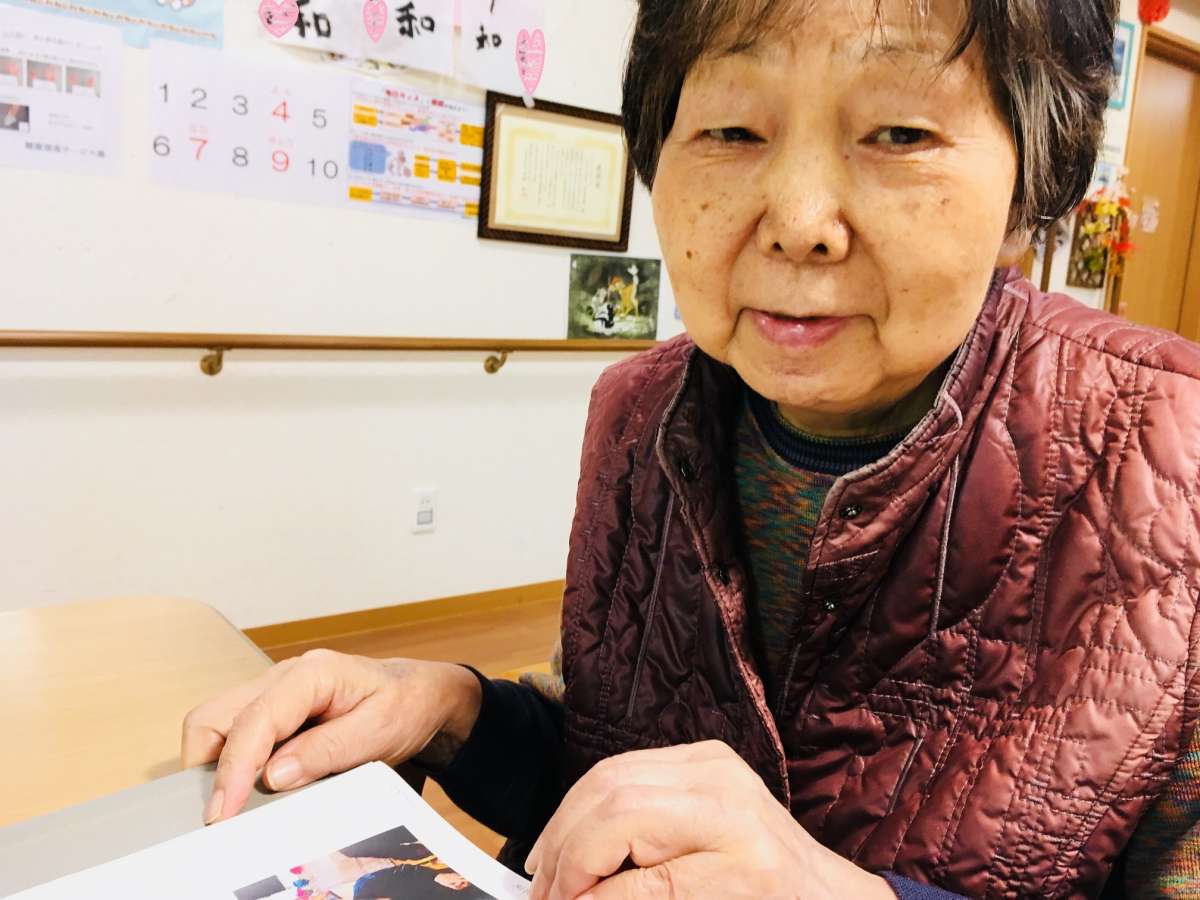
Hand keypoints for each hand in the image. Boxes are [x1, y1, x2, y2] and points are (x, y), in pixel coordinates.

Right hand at [181, 649, 480, 823]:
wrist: (420, 694)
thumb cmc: (405, 705)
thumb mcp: (380, 730)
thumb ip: (328, 750)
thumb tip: (274, 776)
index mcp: (312, 674)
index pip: (255, 720)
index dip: (234, 768)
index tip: (224, 812)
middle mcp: (283, 677)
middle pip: (216, 716)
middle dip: (208, 765)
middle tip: (221, 814)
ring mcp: (274, 691)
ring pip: (217, 724)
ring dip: (216, 764)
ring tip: (234, 804)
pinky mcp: (273, 710)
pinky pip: (234, 733)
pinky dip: (232, 762)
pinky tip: (251, 788)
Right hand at [524, 741, 893, 899]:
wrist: (824, 891)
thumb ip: (642, 897)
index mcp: (722, 813)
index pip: (622, 823)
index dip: (577, 867)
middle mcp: (712, 773)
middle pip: (608, 791)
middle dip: (563, 845)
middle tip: (541, 894)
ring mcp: (706, 758)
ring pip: (609, 774)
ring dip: (568, 822)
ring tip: (547, 871)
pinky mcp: (700, 758)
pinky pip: (626, 769)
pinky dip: (592, 804)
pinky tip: (577, 838)